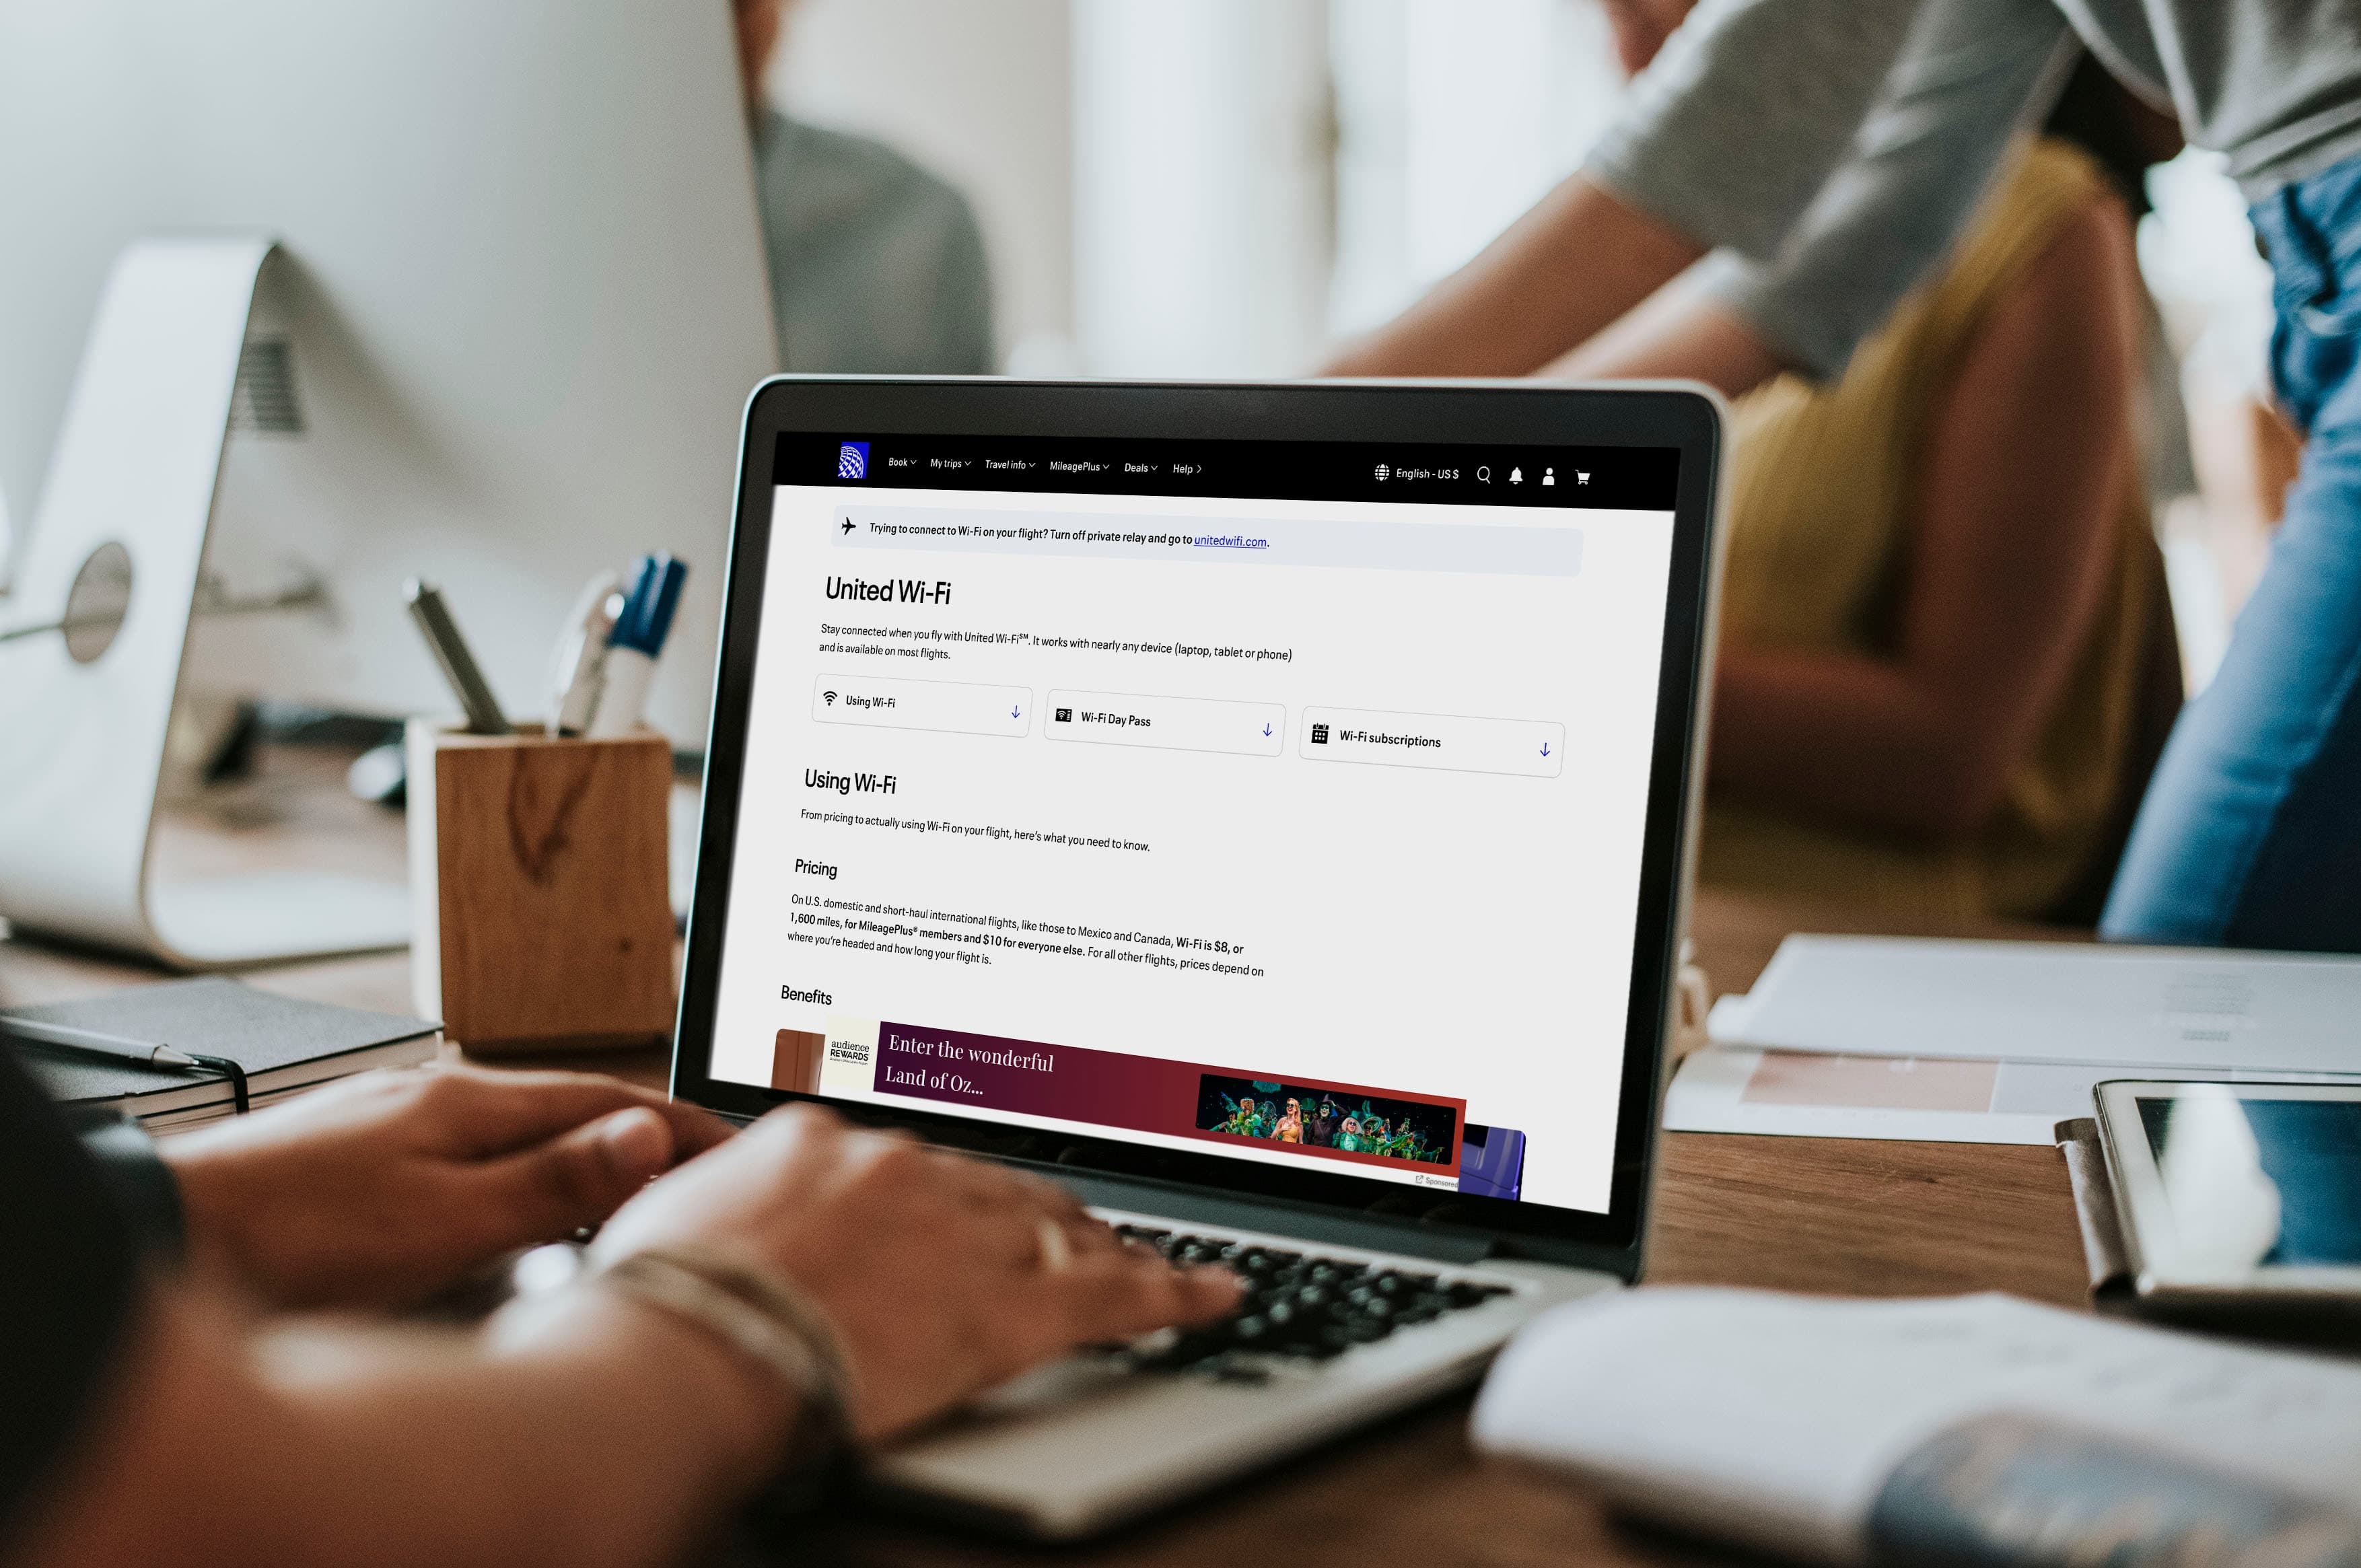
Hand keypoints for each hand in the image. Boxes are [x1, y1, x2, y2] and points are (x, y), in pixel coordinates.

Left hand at [167, 1062, 732, 1309]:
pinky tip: (506, 1208)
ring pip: (514, 1132)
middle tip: (699, 1175)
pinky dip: (516, 1175)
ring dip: (577, 1157)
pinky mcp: (354, 1154)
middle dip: (639, 1137)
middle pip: (565, 1108)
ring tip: (619, 1198)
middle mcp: (433, 1093)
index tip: (737, 1147)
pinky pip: (467, 1154)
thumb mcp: (445, 1221)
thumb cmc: (295, 1237)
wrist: (167, 1233)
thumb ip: (551, 1180)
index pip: (608, 1097)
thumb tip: (649, 1134)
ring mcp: (389, 1118)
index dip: (680, 1123)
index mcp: (468, 1100)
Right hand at [590, 1105, 1240, 1440]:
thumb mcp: (675, 1221)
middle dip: (1040, 1211)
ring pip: (1060, 1231)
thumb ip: (728, 1202)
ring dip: (1105, 1244)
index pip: (911, 1158)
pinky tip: (1215, 1294)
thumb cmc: (656, 1306)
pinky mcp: (1007, 1308)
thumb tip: (726, 1213)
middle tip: (1075, 1229)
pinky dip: (1176, 1291)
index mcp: (822, 1137)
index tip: (960, 1206)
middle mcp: (903, 1166)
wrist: (678, 1354)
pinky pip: (1116, 1295)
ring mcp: (960, 1229)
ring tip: (1142, 1256)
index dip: (950, 1188)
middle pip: (997, 1186)